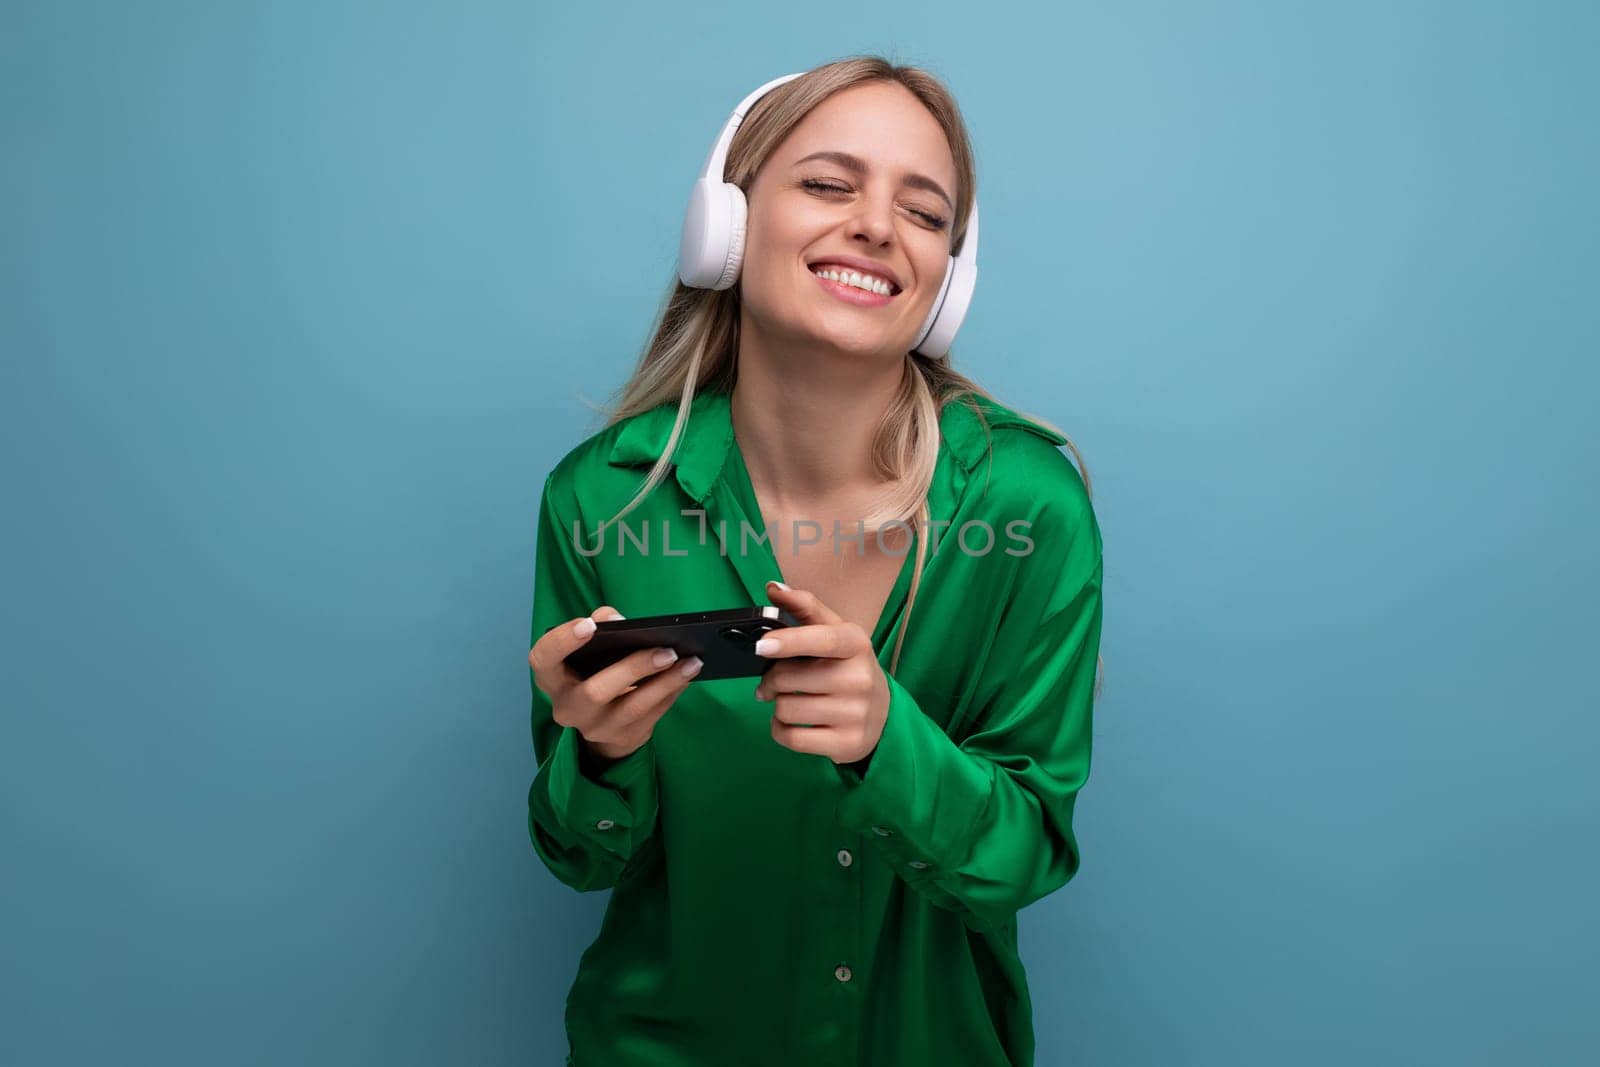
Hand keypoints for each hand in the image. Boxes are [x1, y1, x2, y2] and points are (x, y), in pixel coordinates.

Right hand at [529, 605, 703, 764]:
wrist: (600, 718)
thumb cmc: (592, 669)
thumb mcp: (587, 650)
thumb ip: (599, 627)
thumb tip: (619, 621)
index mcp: (552, 678)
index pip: (544, 658)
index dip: (563, 641)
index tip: (589, 626)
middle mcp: (568, 708)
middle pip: (595, 692)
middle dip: (634, 669)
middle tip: (666, 651)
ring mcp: (596, 728)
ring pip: (633, 707)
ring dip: (665, 683)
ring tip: (691, 662)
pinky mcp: (624, 737)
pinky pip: (653, 714)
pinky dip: (673, 692)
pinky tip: (689, 674)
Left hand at [753, 580, 890, 764]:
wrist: (882, 715)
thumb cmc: (848, 668)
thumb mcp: (836, 634)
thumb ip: (805, 608)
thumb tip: (773, 588)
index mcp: (855, 644)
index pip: (821, 639)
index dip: (789, 641)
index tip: (761, 646)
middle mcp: (860, 679)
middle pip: (788, 679)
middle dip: (771, 680)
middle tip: (773, 681)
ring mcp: (855, 714)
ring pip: (786, 710)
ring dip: (777, 706)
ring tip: (788, 701)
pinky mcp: (847, 744)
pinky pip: (791, 738)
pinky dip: (780, 730)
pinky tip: (789, 723)